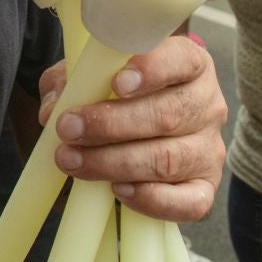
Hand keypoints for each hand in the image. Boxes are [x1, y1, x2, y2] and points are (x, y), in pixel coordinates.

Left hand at [38, 35, 227, 221]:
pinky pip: (189, 202)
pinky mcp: (205, 187)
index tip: (115, 84)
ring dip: (114, 163)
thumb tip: (52, 110)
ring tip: (72, 162)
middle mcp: (207, 105)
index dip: (151, 71)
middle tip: (67, 129)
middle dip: (111, 125)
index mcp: (190, 64)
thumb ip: (71, 81)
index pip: (181, 60)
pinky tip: (118, 191)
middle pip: (167, 115)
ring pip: (168, 159)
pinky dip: (151, 200)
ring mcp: (209, 149)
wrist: (140, 129)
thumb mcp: (92, 75)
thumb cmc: (116, 93)